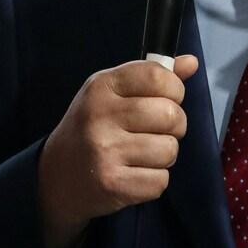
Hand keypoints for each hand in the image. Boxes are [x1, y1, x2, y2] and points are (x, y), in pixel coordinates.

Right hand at [37, 55, 198, 247]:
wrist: (55, 177)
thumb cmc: (91, 129)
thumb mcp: (112, 93)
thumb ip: (151, 77)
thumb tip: (191, 62)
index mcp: (101, 86)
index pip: (158, 76)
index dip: (174, 90)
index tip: (166, 99)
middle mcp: (101, 115)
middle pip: (171, 115)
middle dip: (174, 126)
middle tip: (156, 131)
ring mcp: (105, 151)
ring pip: (169, 150)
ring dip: (164, 156)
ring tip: (142, 154)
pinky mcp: (112, 184)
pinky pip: (160, 180)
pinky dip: (153, 180)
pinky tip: (133, 175)